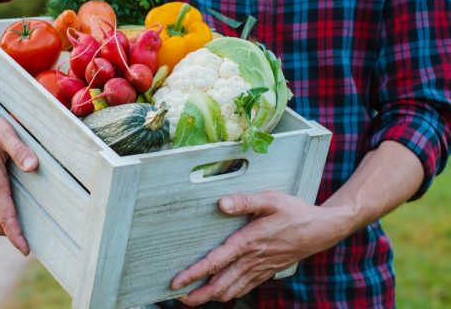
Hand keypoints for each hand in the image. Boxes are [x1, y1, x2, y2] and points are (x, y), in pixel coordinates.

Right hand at [0, 107, 37, 255]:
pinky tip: (6, 210)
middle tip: (28, 240)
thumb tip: (33, 166)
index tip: (25, 250)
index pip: (6, 215)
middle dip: (10, 234)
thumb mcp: (5, 134)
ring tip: (19, 229)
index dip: (16, 235)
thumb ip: (20, 151)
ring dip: (2, 226)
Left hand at [170, 191, 347, 304]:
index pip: (214, 263)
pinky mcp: (267, 272)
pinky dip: (229, 294)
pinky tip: (219, 293)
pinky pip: (244, 288)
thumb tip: (221, 204)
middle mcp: (252, 260)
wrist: (322, 230)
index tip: (176, 283)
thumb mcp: (271, 200)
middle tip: (176, 298)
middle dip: (197, 295)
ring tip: (192, 298)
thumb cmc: (294, 212)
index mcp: (248, 242)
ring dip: (210, 297)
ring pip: (231, 290)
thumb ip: (245, 201)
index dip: (193, 274)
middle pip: (219, 285)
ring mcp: (260, 269)